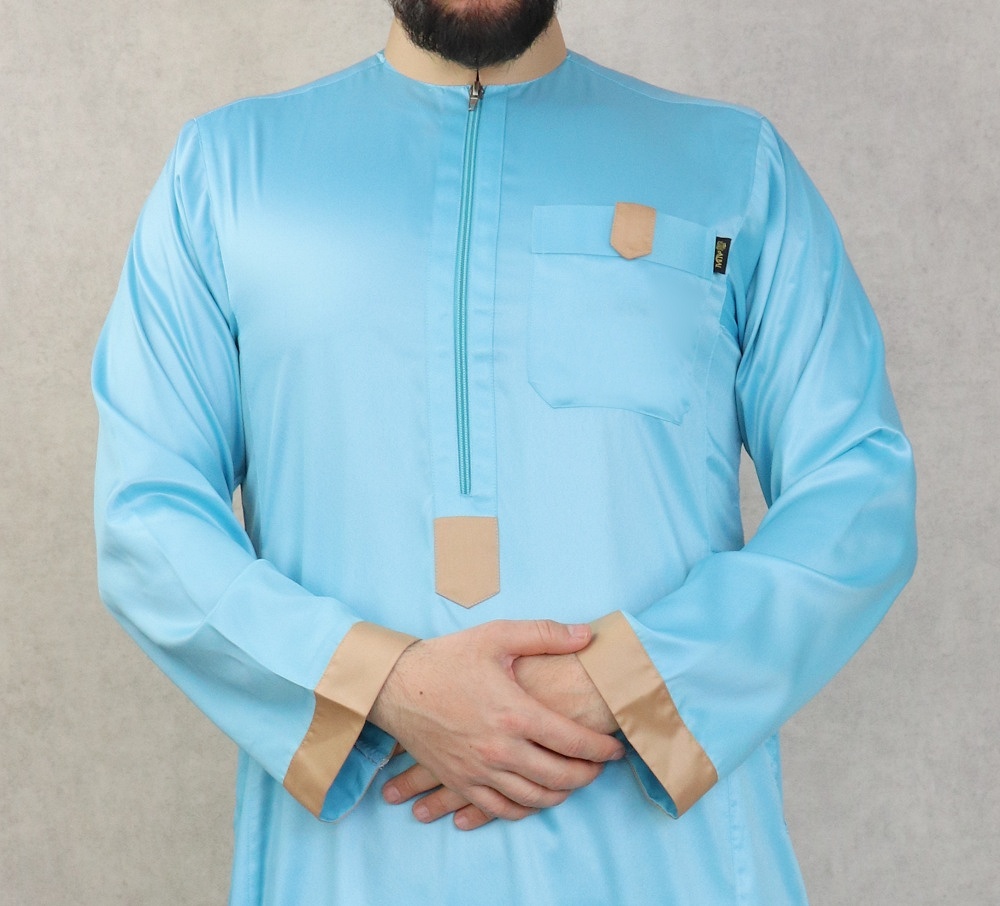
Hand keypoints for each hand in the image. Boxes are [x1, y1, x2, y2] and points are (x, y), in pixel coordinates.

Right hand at [369, 620, 623, 823]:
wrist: (396, 686)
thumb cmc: (448, 658)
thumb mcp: (497, 636)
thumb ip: (545, 635)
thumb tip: (586, 636)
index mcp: (515, 713)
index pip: (573, 742)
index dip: (602, 748)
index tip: (616, 748)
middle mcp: (501, 749)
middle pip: (559, 777)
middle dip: (588, 775)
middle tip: (600, 766)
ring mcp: (479, 770)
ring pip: (533, 799)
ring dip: (561, 795)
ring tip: (574, 782)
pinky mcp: (460, 782)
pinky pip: (500, 809)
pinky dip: (525, 809)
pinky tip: (535, 799)